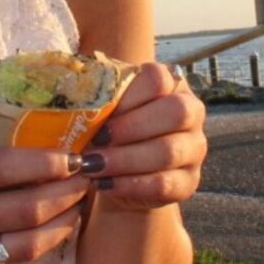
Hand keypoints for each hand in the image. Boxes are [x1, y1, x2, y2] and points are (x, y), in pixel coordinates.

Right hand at [0, 114, 89, 263]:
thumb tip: (30, 107)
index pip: (4, 168)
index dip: (47, 163)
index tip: (76, 156)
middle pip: (23, 211)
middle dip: (66, 194)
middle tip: (87, 179)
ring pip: (24, 247)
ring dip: (61, 225)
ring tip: (76, 206)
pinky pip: (6, 262)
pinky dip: (34, 244)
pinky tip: (47, 226)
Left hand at [80, 62, 206, 211]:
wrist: (121, 166)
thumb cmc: (109, 122)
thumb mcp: (104, 103)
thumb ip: (96, 95)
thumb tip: (69, 97)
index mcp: (171, 81)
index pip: (157, 79)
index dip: (127, 95)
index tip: (97, 110)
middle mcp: (191, 111)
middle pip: (175, 112)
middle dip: (130, 128)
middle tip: (96, 140)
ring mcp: (194, 147)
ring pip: (168, 151)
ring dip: (124, 160)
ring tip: (91, 165)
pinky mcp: (189, 181)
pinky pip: (164, 184)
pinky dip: (130, 185)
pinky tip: (104, 184)